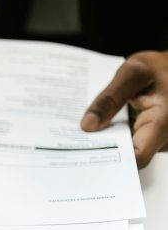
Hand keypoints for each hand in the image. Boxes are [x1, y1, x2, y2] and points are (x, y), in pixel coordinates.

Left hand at [81, 50, 167, 167]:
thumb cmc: (159, 67)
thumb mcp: (132, 73)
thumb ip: (110, 99)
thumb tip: (87, 126)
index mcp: (163, 122)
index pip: (137, 156)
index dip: (111, 161)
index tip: (84, 156)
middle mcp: (163, 136)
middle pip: (129, 157)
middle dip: (101, 152)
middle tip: (71, 146)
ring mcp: (157, 139)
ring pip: (127, 151)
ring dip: (105, 144)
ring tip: (77, 138)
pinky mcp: (149, 136)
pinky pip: (128, 142)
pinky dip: (111, 137)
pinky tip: (94, 129)